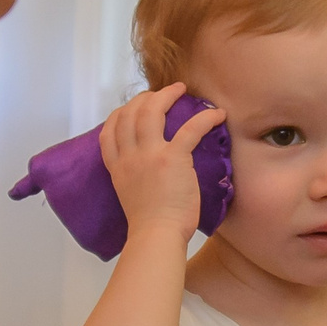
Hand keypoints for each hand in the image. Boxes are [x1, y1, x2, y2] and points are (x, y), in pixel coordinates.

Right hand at [102, 82, 223, 251]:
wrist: (156, 235)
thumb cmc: (148, 224)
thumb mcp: (129, 195)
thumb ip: (133, 176)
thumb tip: (148, 170)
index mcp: (117, 167)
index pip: (109, 131)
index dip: (119, 113)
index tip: (131, 108)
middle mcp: (129, 157)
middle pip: (129, 113)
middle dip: (145, 98)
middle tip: (161, 94)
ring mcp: (149, 156)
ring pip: (152, 111)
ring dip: (167, 95)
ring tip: (181, 90)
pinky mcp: (172, 159)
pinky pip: (190, 129)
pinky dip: (205, 118)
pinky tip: (217, 115)